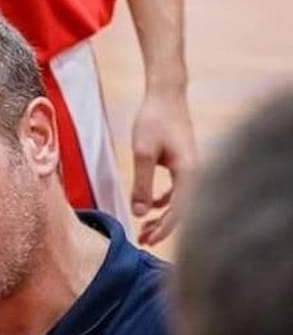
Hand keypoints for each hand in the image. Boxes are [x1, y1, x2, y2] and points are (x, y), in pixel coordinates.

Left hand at [131, 89, 195, 245]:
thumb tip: (139, 214)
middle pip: (181, 209)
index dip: (164, 229)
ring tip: (144, 229)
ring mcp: (190, 168)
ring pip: (179, 201)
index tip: (148, 240)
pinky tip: (150, 207)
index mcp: (188, 172)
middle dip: (163, 227)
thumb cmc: (154, 120)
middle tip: (143, 241)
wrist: (165, 94)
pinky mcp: (183, 164)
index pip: (179, 210)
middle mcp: (194, 172)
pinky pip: (177, 190)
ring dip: (162, 216)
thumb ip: (141, 185)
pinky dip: (164, 202)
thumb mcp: (142, 153)